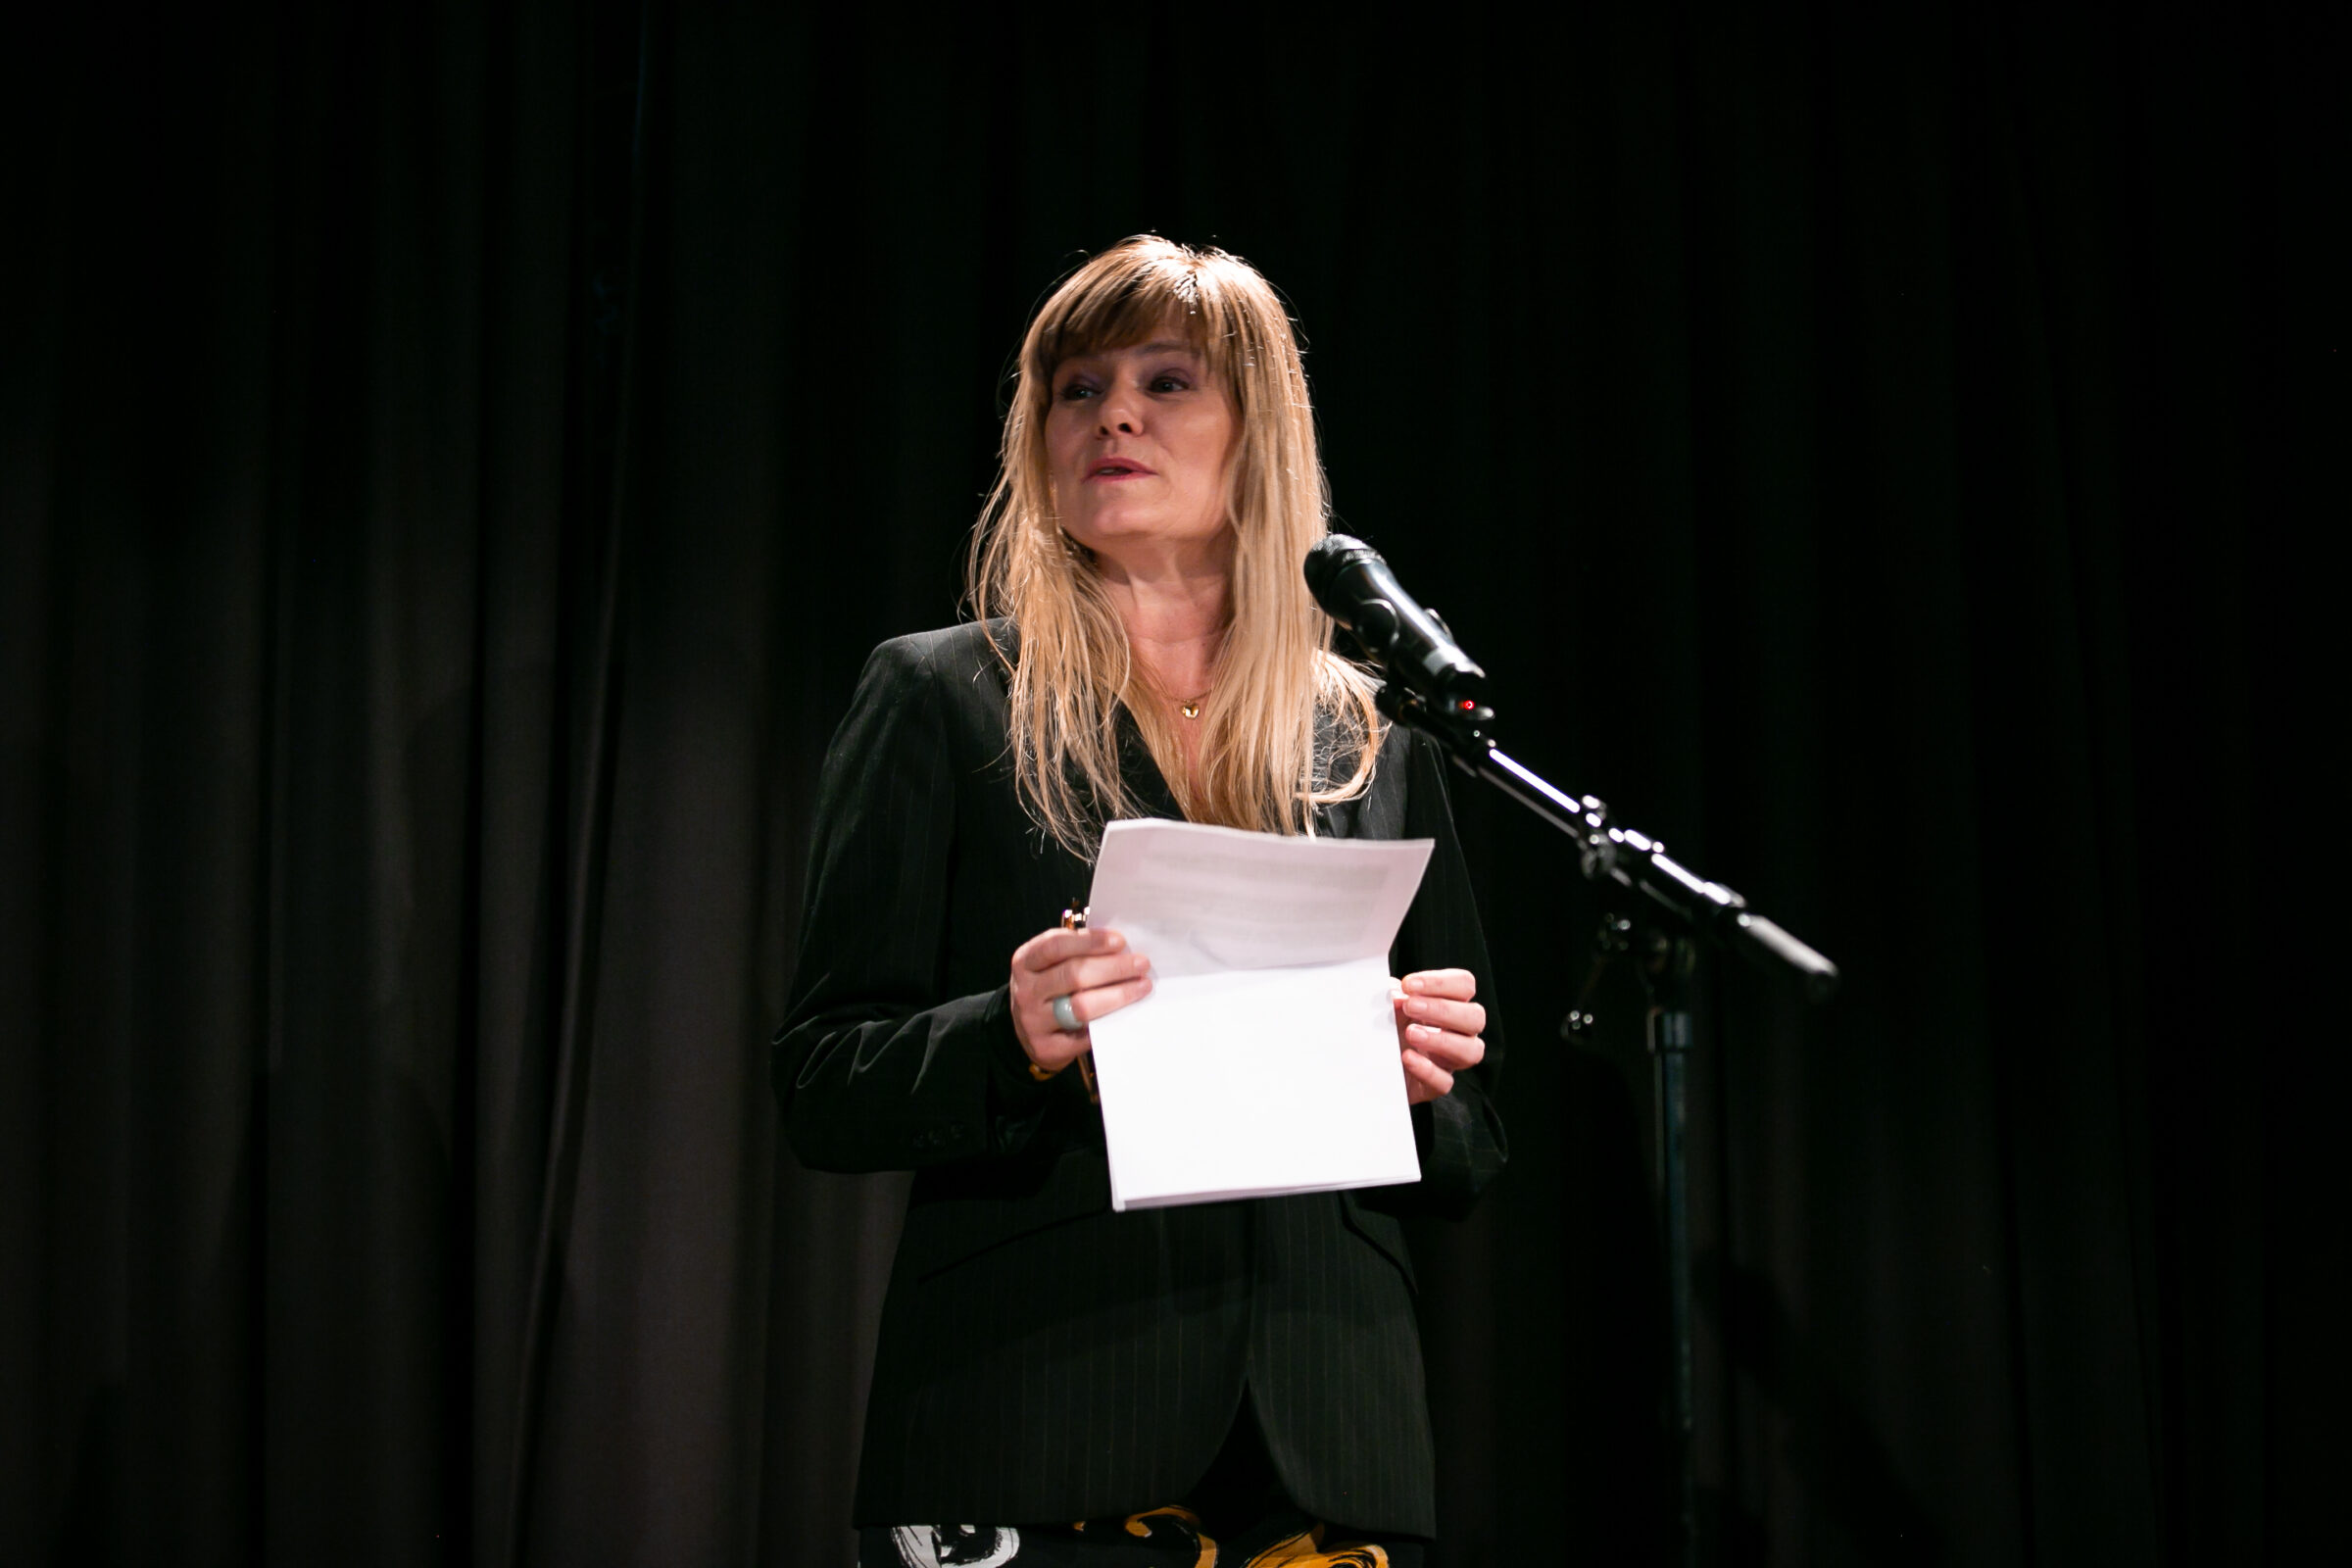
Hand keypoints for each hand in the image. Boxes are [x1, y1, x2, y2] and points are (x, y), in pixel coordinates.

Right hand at [1009, 927, 1152, 1073]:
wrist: (1026, 1033)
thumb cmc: (1049, 990)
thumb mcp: (1050, 966)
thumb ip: (1076, 954)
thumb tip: (1121, 948)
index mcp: (1025, 963)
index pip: (1055, 946)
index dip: (1089, 941)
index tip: (1119, 941)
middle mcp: (1025, 991)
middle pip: (1073, 975)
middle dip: (1113, 968)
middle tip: (1141, 964)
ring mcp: (1033, 1022)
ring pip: (1081, 1006)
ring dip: (1117, 995)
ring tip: (1141, 986)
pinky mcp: (1046, 1047)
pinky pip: (1085, 1035)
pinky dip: (1108, 1023)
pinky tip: (1126, 1014)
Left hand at [1394, 969, 1485, 1105]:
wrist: (1372, 1066)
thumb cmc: (1388, 1028)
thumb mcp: (1389, 1005)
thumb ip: (1394, 995)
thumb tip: (1397, 994)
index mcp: (1450, 1004)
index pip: (1464, 985)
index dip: (1441, 982)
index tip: (1409, 984)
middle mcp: (1458, 1032)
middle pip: (1475, 1017)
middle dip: (1442, 1009)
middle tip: (1409, 1006)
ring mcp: (1450, 1060)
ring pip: (1472, 1051)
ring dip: (1442, 1040)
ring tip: (1411, 1033)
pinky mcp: (1435, 1086)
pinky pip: (1444, 1082)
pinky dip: (1427, 1070)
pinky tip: (1408, 1057)